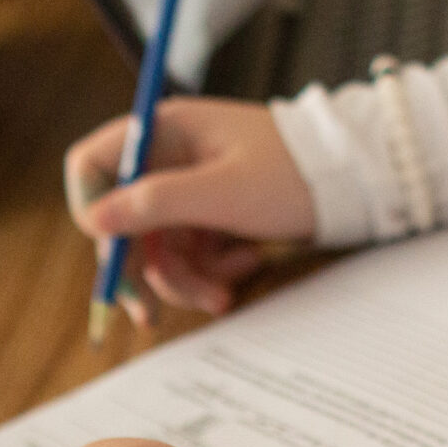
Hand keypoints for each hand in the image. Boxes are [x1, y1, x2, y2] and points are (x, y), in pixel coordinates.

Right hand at [65, 97, 316, 322]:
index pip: (93, 164)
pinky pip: (190, 252)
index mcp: (164, 131)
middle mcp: (170, 156)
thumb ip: (154, 204)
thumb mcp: (221, 193)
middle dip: (141, 269)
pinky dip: (211, 269)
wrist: (355, 182)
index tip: (110, 251)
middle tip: (148, 315)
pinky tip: (246, 263)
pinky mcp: (212, 212)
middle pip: (123, 220)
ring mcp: (191, 187)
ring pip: (157, 246)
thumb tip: (92, 220)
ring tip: (222, 294)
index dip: (91, 208)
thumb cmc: (291, 173)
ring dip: (184, 279)